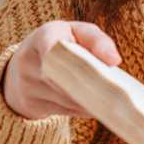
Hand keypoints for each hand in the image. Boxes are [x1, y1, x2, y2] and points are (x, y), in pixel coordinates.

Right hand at [1, 21, 122, 118]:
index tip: (100, 67)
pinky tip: (99, 106)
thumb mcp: (78, 32)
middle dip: (92, 85)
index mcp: (42, 36)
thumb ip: (97, 40)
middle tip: (118, 91)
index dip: (71, 58)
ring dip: (91, 100)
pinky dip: (84, 109)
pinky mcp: (30, 104)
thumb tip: (114, 60)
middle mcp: (28, 61)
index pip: (51, 46)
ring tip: (114, 99)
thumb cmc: (62, 43)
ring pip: (67, 98)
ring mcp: (26, 85)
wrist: (25, 63)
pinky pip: (65, 110)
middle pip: (65, 78)